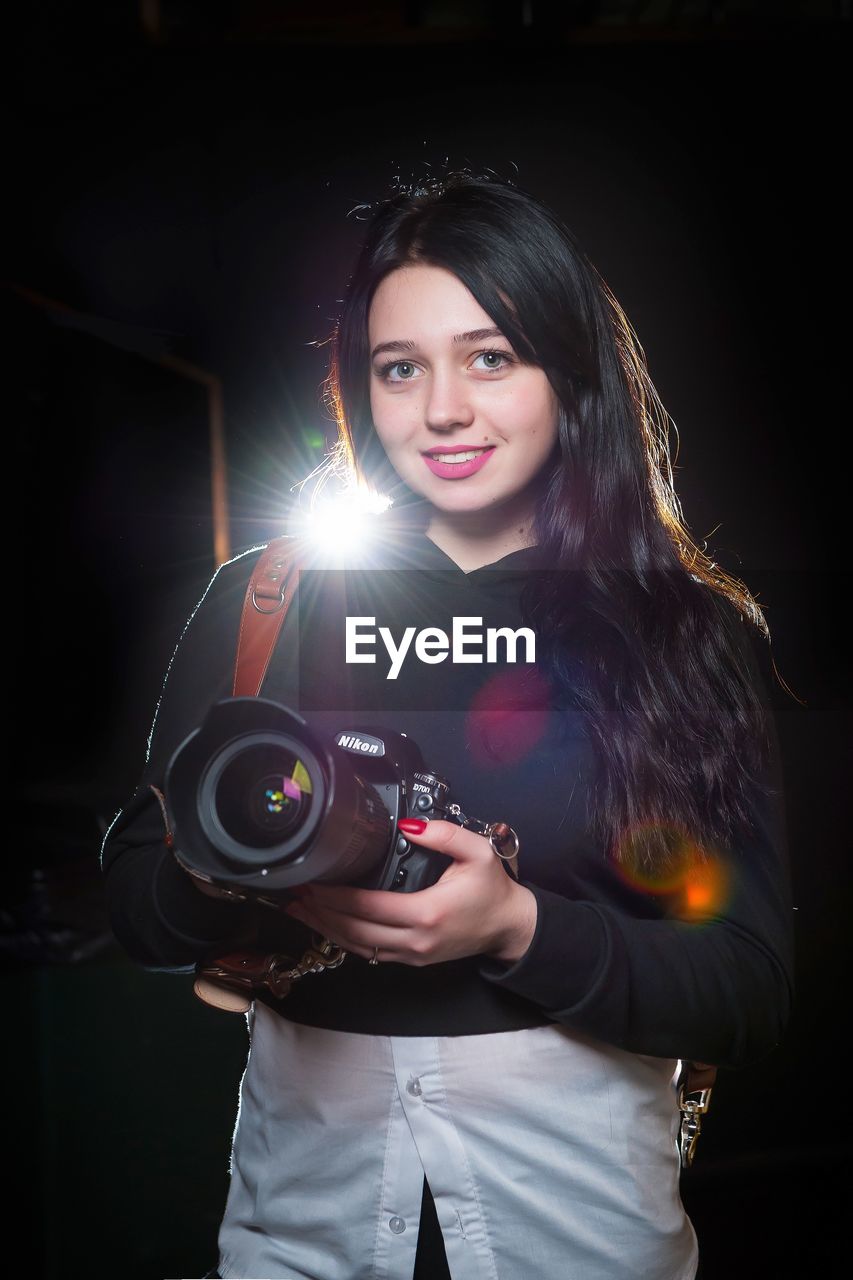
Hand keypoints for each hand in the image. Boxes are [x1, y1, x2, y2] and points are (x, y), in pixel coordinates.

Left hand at [283, 819, 537, 967]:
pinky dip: (344, 939)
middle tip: (295, 894)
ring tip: (300, 911)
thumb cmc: (493, 890)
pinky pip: (370, 953)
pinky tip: (328, 925)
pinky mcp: (412, 960)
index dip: (335, 896)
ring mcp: (412, 954)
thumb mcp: (478, 852)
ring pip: (357, 947)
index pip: (368, 907)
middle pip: (354, 931)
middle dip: (321, 912)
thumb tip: (408, 825)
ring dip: (326, 929)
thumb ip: (443, 834)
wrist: (509, 927)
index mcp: (426, 912)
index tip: (312, 882)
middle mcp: (415, 939)